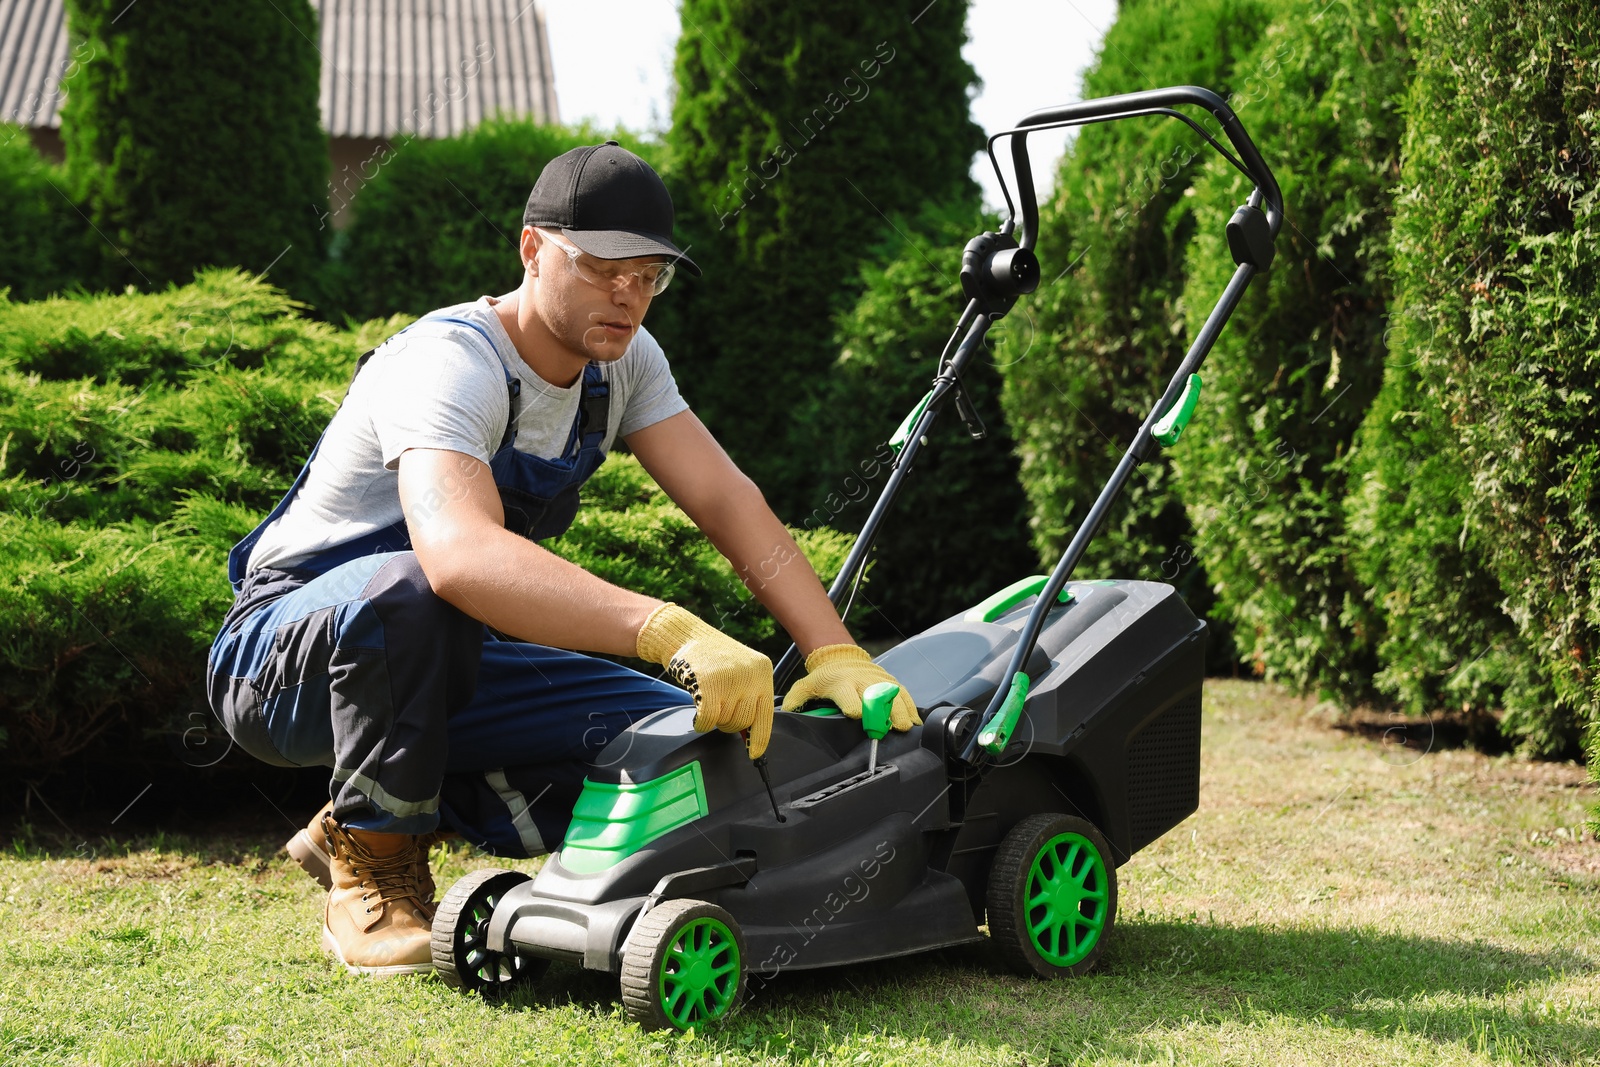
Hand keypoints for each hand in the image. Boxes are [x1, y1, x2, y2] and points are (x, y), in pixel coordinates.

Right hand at [636, 603, 774, 757]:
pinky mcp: (709, 684)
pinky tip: (697, 713)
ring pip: (725, 721)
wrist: (686, 635)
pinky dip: (701, 723)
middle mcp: (751, 674)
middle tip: (718, 708)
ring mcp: (730, 678)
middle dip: (728, 722)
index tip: (754, 752)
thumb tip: (751, 735)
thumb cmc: (713, 657)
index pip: (766, 714)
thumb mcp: (741, 671)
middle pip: (743, 721)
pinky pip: (708, 720)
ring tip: (708, 699)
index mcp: (763, 670)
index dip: (760, 738)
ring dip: (714, 718)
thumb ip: (750, 697)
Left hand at [780, 644, 919, 729]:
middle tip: (889, 727)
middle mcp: (862, 681)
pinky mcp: (890, 682)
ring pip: (893, 695)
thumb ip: (796, 699)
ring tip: (904, 726)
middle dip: (883, 712)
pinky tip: (914, 721)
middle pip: (875, 696)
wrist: (841, 657)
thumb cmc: (825, 677)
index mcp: (841, 684)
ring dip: (900, 711)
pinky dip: (910, 708)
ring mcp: (878, 681)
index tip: (857, 714)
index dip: (852, 704)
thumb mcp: (807, 685)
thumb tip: (784, 714)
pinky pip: (903, 694)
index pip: (848, 695)